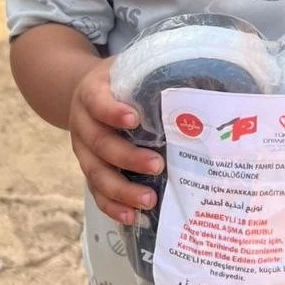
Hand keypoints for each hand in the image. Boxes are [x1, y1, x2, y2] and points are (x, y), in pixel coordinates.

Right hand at [67, 58, 163, 225]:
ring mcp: (83, 151)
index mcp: (91, 94)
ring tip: (148, 199)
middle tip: (156, 164)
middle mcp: (82, 124)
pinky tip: (131, 216)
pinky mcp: (90, 170)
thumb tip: (201, 78)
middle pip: (99, 144)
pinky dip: (112, 206)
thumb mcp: (128, 68)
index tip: (134, 120)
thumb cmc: (118, 83)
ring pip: (96, 174)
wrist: (83, 95)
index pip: (98, 103)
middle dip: (127, 157)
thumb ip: (152, 73)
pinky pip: (97, 192)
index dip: (112, 112)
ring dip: (122, 189)